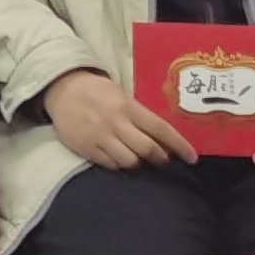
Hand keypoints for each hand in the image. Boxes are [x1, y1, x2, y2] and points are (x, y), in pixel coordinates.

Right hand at [41, 68, 197, 171]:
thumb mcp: (119, 94)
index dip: (179, 144)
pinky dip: (119, 165)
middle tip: (163, 159)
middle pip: (147, 149)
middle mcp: (116, 122)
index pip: (160, 128)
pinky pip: (110, 165)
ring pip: (129, 161)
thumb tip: (160, 136)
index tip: (192, 157)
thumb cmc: (96, 90)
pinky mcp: (87, 148)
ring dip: (139, 163)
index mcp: (128, 106)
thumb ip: (137, 114)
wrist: (61, 88)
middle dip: (160, 158)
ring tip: (139, 158)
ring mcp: (101, 137)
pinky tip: (119, 158)